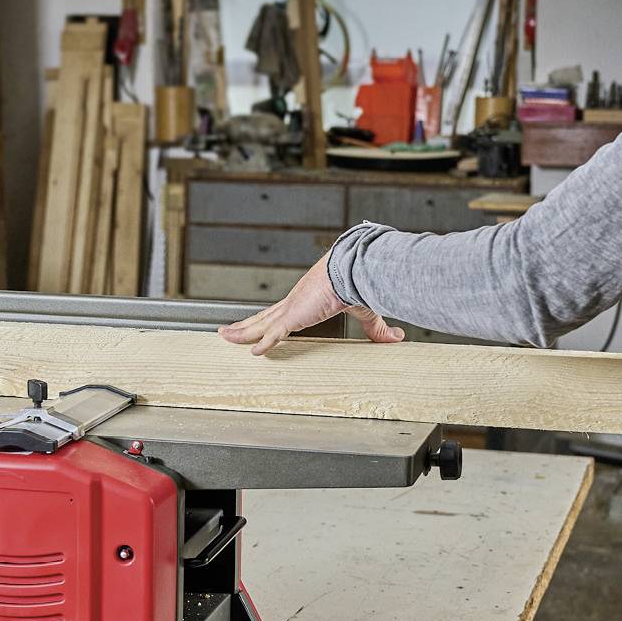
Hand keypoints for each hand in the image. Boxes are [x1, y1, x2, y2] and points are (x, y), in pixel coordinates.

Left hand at [217, 251, 405, 355]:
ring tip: (223, 337)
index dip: (268, 320)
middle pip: (263, 317)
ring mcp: (292, 308)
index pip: (281, 313)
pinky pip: (274, 333)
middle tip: (227, 331)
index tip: (258, 324)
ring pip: (260, 324)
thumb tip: (398, 338)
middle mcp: (295, 302)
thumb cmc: (358, 281)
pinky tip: (253, 352)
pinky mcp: (295, 314)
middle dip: (245, 324)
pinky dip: (264, 343)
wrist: (354, 268)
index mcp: (307, 300)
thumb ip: (377, 329)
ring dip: (242, 331)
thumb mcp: (366, 312)